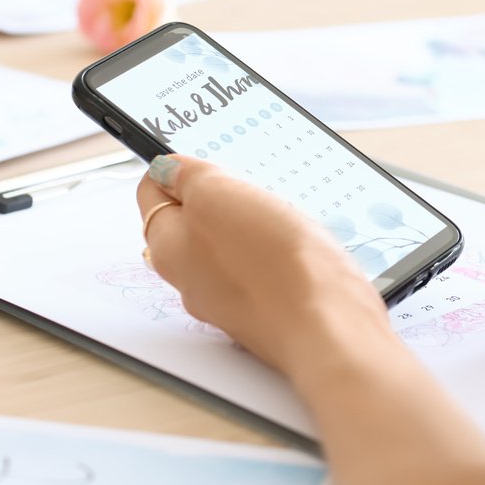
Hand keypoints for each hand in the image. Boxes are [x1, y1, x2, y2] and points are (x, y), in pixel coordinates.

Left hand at [137, 154, 389, 375]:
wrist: (331, 330)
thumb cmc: (275, 267)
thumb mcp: (219, 196)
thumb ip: (188, 177)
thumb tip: (166, 166)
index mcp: (168, 248)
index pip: (153, 192)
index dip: (177, 165)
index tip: (205, 154)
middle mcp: (192, 277)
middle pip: (193, 219)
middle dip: (219, 193)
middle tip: (251, 179)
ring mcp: (231, 296)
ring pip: (232, 242)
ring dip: (253, 220)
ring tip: (284, 209)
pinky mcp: (269, 306)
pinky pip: (264, 264)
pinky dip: (278, 248)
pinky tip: (303, 241)